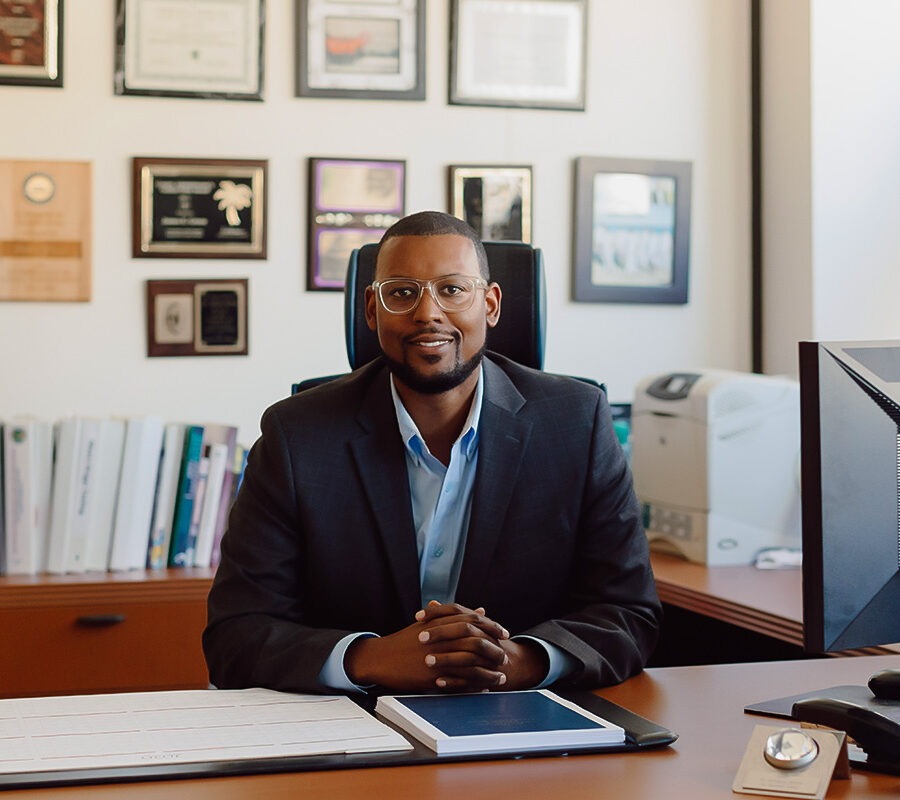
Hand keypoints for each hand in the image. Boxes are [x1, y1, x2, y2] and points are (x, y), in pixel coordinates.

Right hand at [344, 602, 508, 691]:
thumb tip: (482, 610)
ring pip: (471, 663)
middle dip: (494, 649)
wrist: (382, 657)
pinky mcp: (432, 674)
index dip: (492, 626)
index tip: (504, 633)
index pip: (474, 620)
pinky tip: (483, 688)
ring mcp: (437, 656)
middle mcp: (441, 636)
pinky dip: (474, 685)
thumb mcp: (430, 623)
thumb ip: (458, 617)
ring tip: (500, 678)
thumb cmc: (406, 640)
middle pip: (476, 640)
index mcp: (441, 621)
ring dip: (488, 672)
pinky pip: (459, 681)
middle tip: (505, 657)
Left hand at [417, 602, 548, 691]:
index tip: (418, 616)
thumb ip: (449, 618)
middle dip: (441, 633)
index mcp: (478, 622)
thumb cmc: (476, 642)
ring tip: (427, 661)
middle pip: (465, 630)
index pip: (457, 610)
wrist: (506, 663)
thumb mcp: (465, 628)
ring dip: (447, 659)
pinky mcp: (487, 677)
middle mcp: (485, 636)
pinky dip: (454, 681)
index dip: (437, 612)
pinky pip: (471, 679)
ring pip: (469, 655)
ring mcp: (489, 656)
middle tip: (420, 638)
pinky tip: (438, 681)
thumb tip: (432, 603)